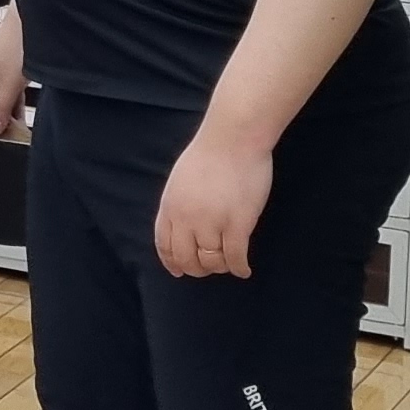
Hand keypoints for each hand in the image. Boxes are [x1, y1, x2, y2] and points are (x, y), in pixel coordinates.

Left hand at [155, 125, 274, 276]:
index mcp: (170, 207)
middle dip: (196, 269)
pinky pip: (236, 257)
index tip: (178, 270)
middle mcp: (187, 219)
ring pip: (212, 261)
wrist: (233, 138)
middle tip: (208, 269)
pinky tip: (244, 270)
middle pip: (186, 258)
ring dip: (220, 268)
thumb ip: (178, 204)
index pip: (164, 245)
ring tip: (228, 265)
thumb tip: (182, 224)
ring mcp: (212, 223)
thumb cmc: (210, 152)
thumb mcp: (180, 179)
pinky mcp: (238, 224)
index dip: (171, 262)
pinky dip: (239, 268)